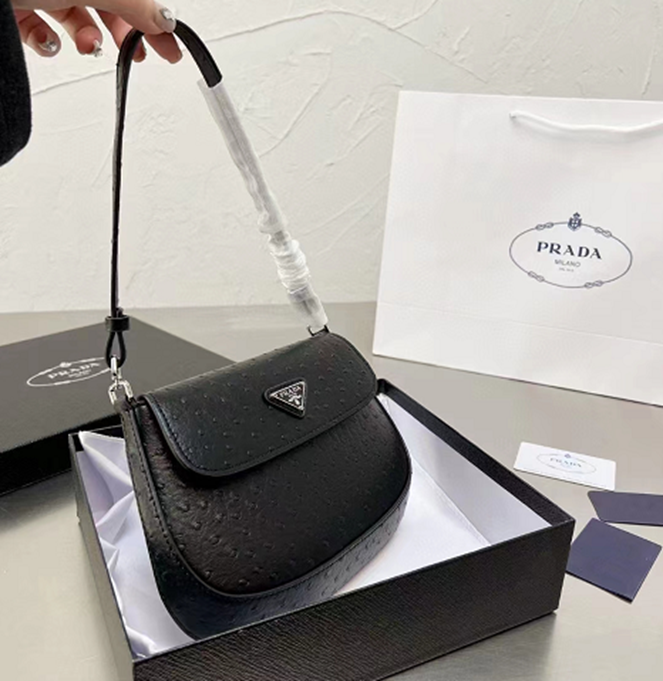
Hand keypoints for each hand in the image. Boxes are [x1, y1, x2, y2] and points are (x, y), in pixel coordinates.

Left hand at [12, 0, 181, 62]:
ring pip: (73, 18)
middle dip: (120, 32)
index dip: (154, 19)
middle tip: (135, 55)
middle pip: (106, 4)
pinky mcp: (10, 7)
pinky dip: (47, 41)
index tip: (172, 46)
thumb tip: (165, 19)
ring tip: (85, 45)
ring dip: (85, 38)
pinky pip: (38, 29)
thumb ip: (131, 4)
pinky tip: (48, 41)